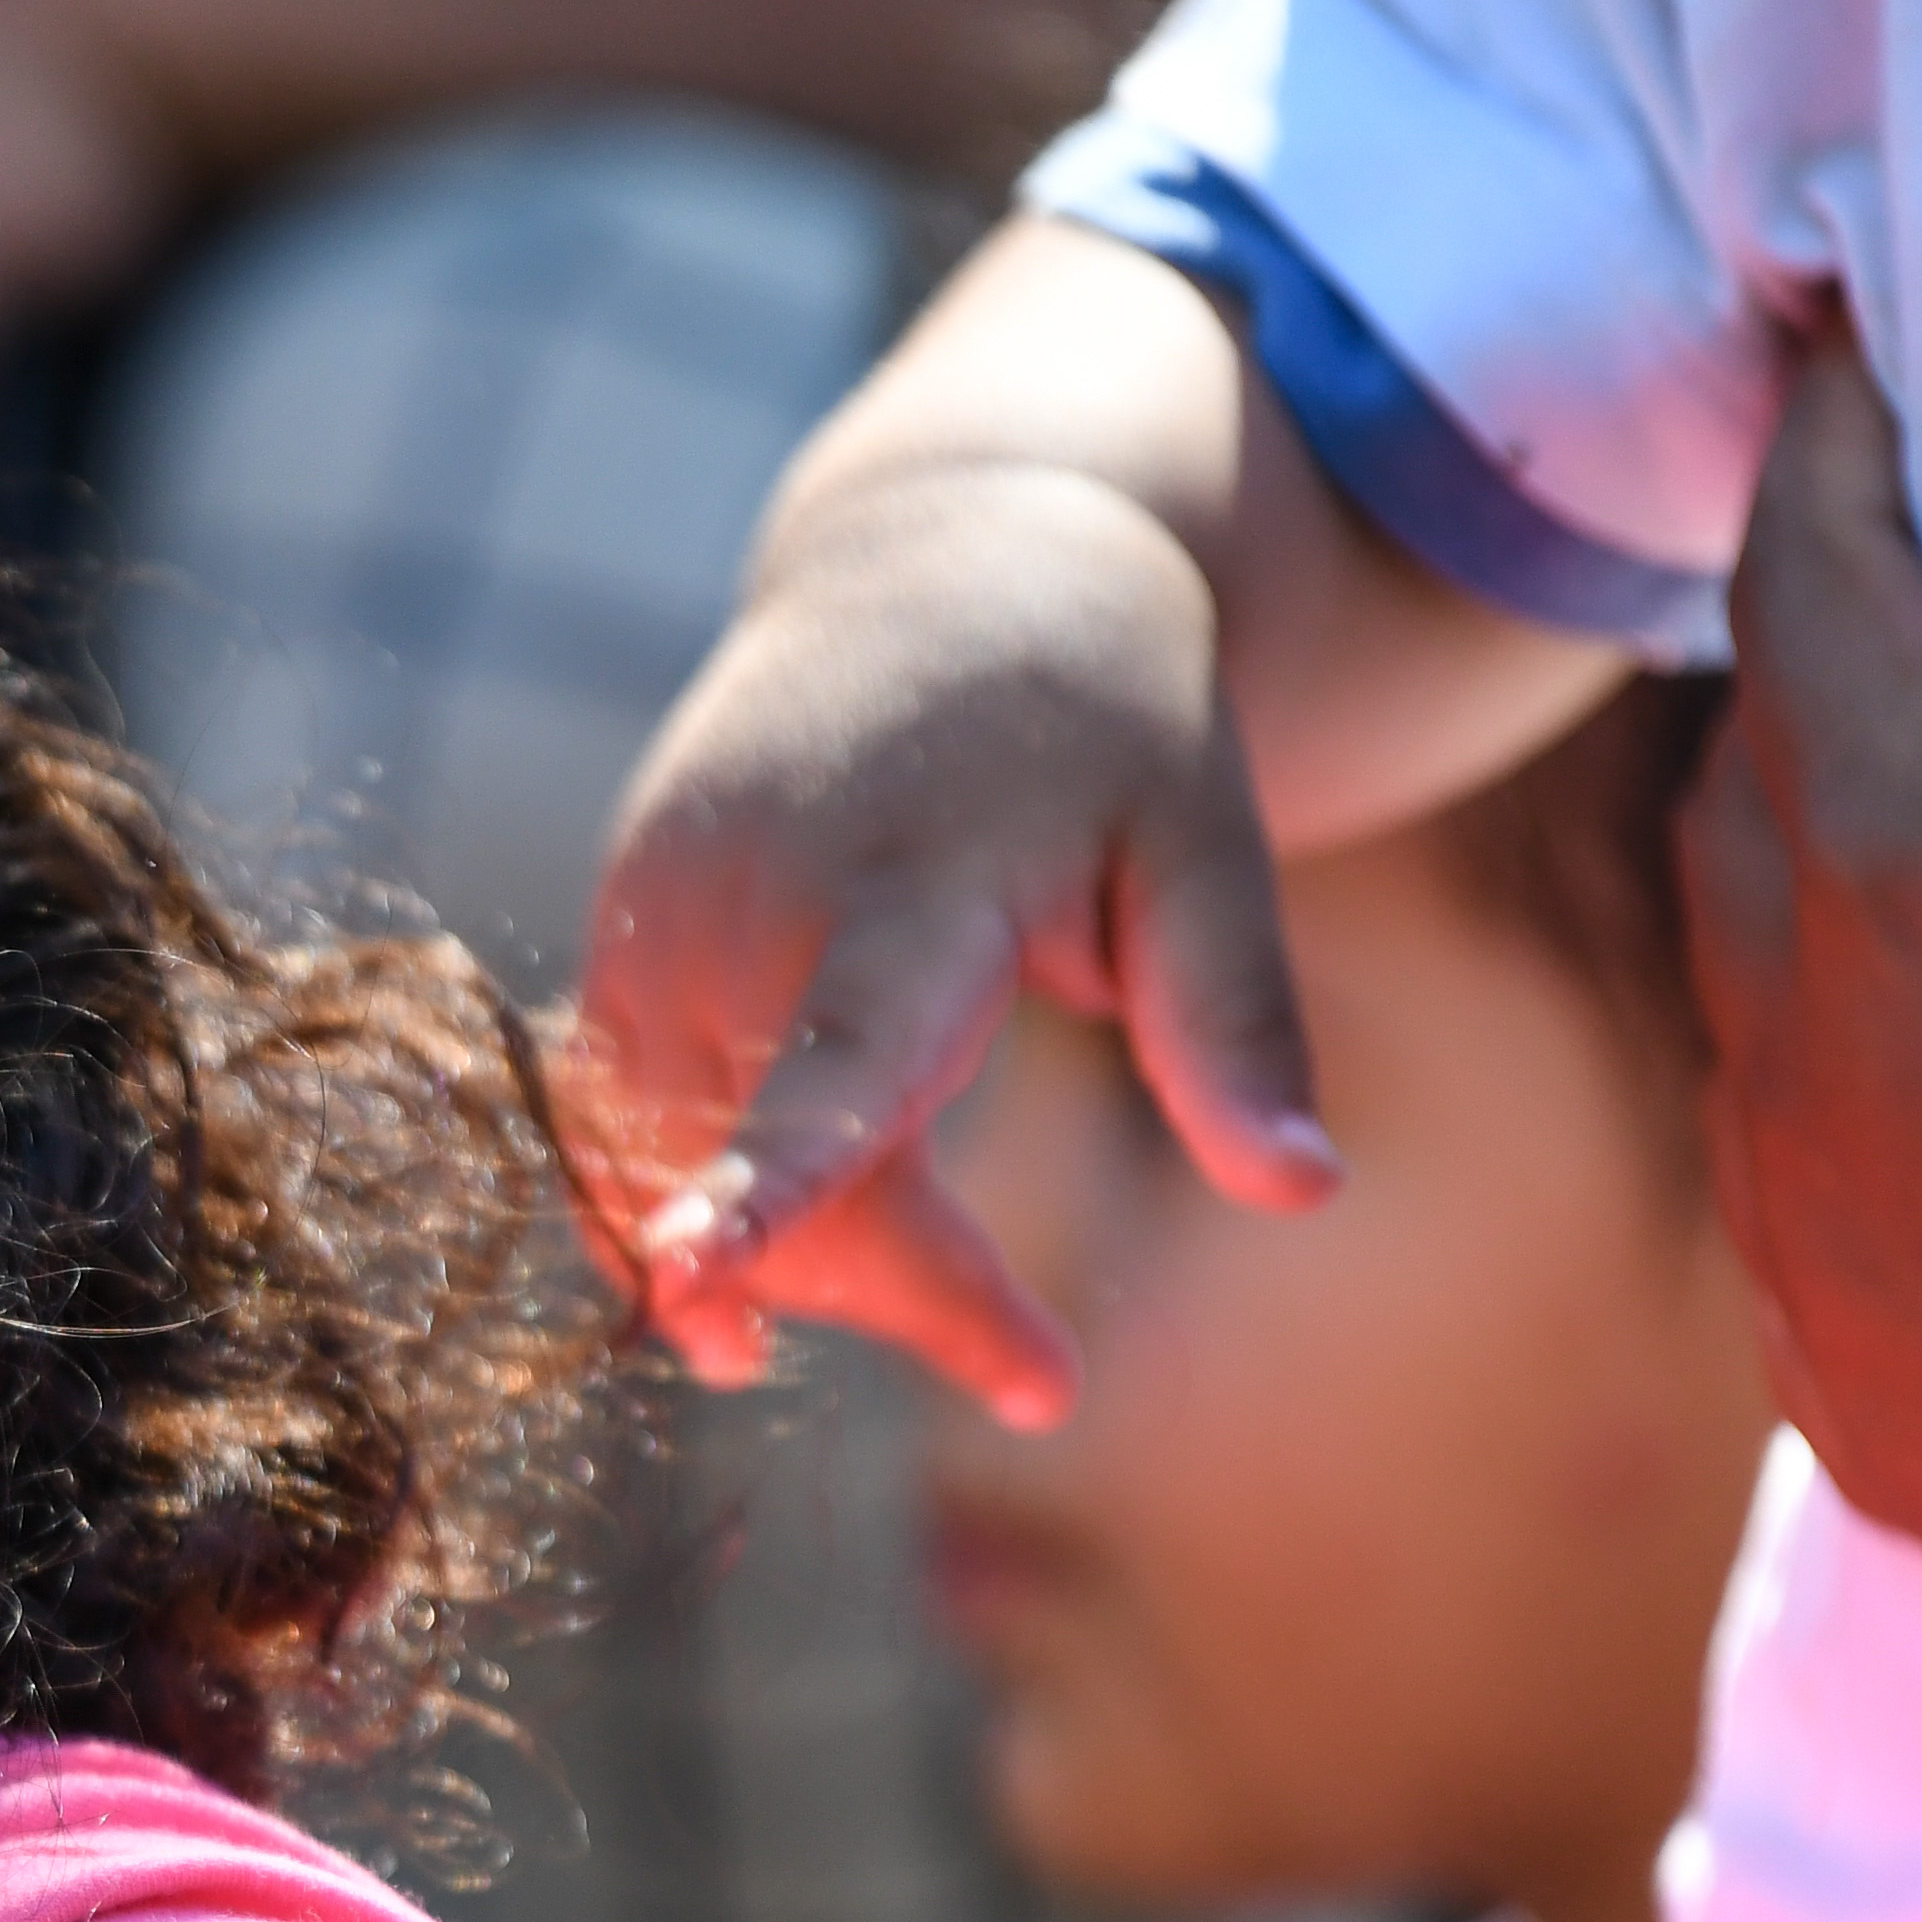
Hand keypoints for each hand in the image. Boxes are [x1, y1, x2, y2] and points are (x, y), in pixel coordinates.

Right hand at [570, 448, 1335, 1422]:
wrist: (943, 549)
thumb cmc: (1103, 720)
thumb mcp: (1205, 846)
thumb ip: (1233, 1020)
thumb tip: (1305, 1194)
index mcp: (918, 882)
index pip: (835, 1057)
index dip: (767, 1177)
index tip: (697, 1273)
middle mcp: (754, 897)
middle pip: (771, 1171)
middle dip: (892, 1295)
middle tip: (1041, 1372)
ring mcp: (659, 906)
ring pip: (678, 1163)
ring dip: (794, 1258)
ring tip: (941, 1288)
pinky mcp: (616, 919)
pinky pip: (627, 1114)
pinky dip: (703, 1188)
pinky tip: (766, 1236)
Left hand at [1683, 21, 1921, 1621]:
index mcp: (1893, 862)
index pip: (1813, 578)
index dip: (1844, 446)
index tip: (1855, 348)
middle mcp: (1800, 1053)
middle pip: (1763, 794)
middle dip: (1818, 672)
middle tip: (1873, 587)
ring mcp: (1830, 1252)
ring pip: (1785, 1007)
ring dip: (1842, 903)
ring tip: (1921, 830)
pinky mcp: (1892, 1409)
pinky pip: (1849, 1201)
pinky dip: (1899, 1109)